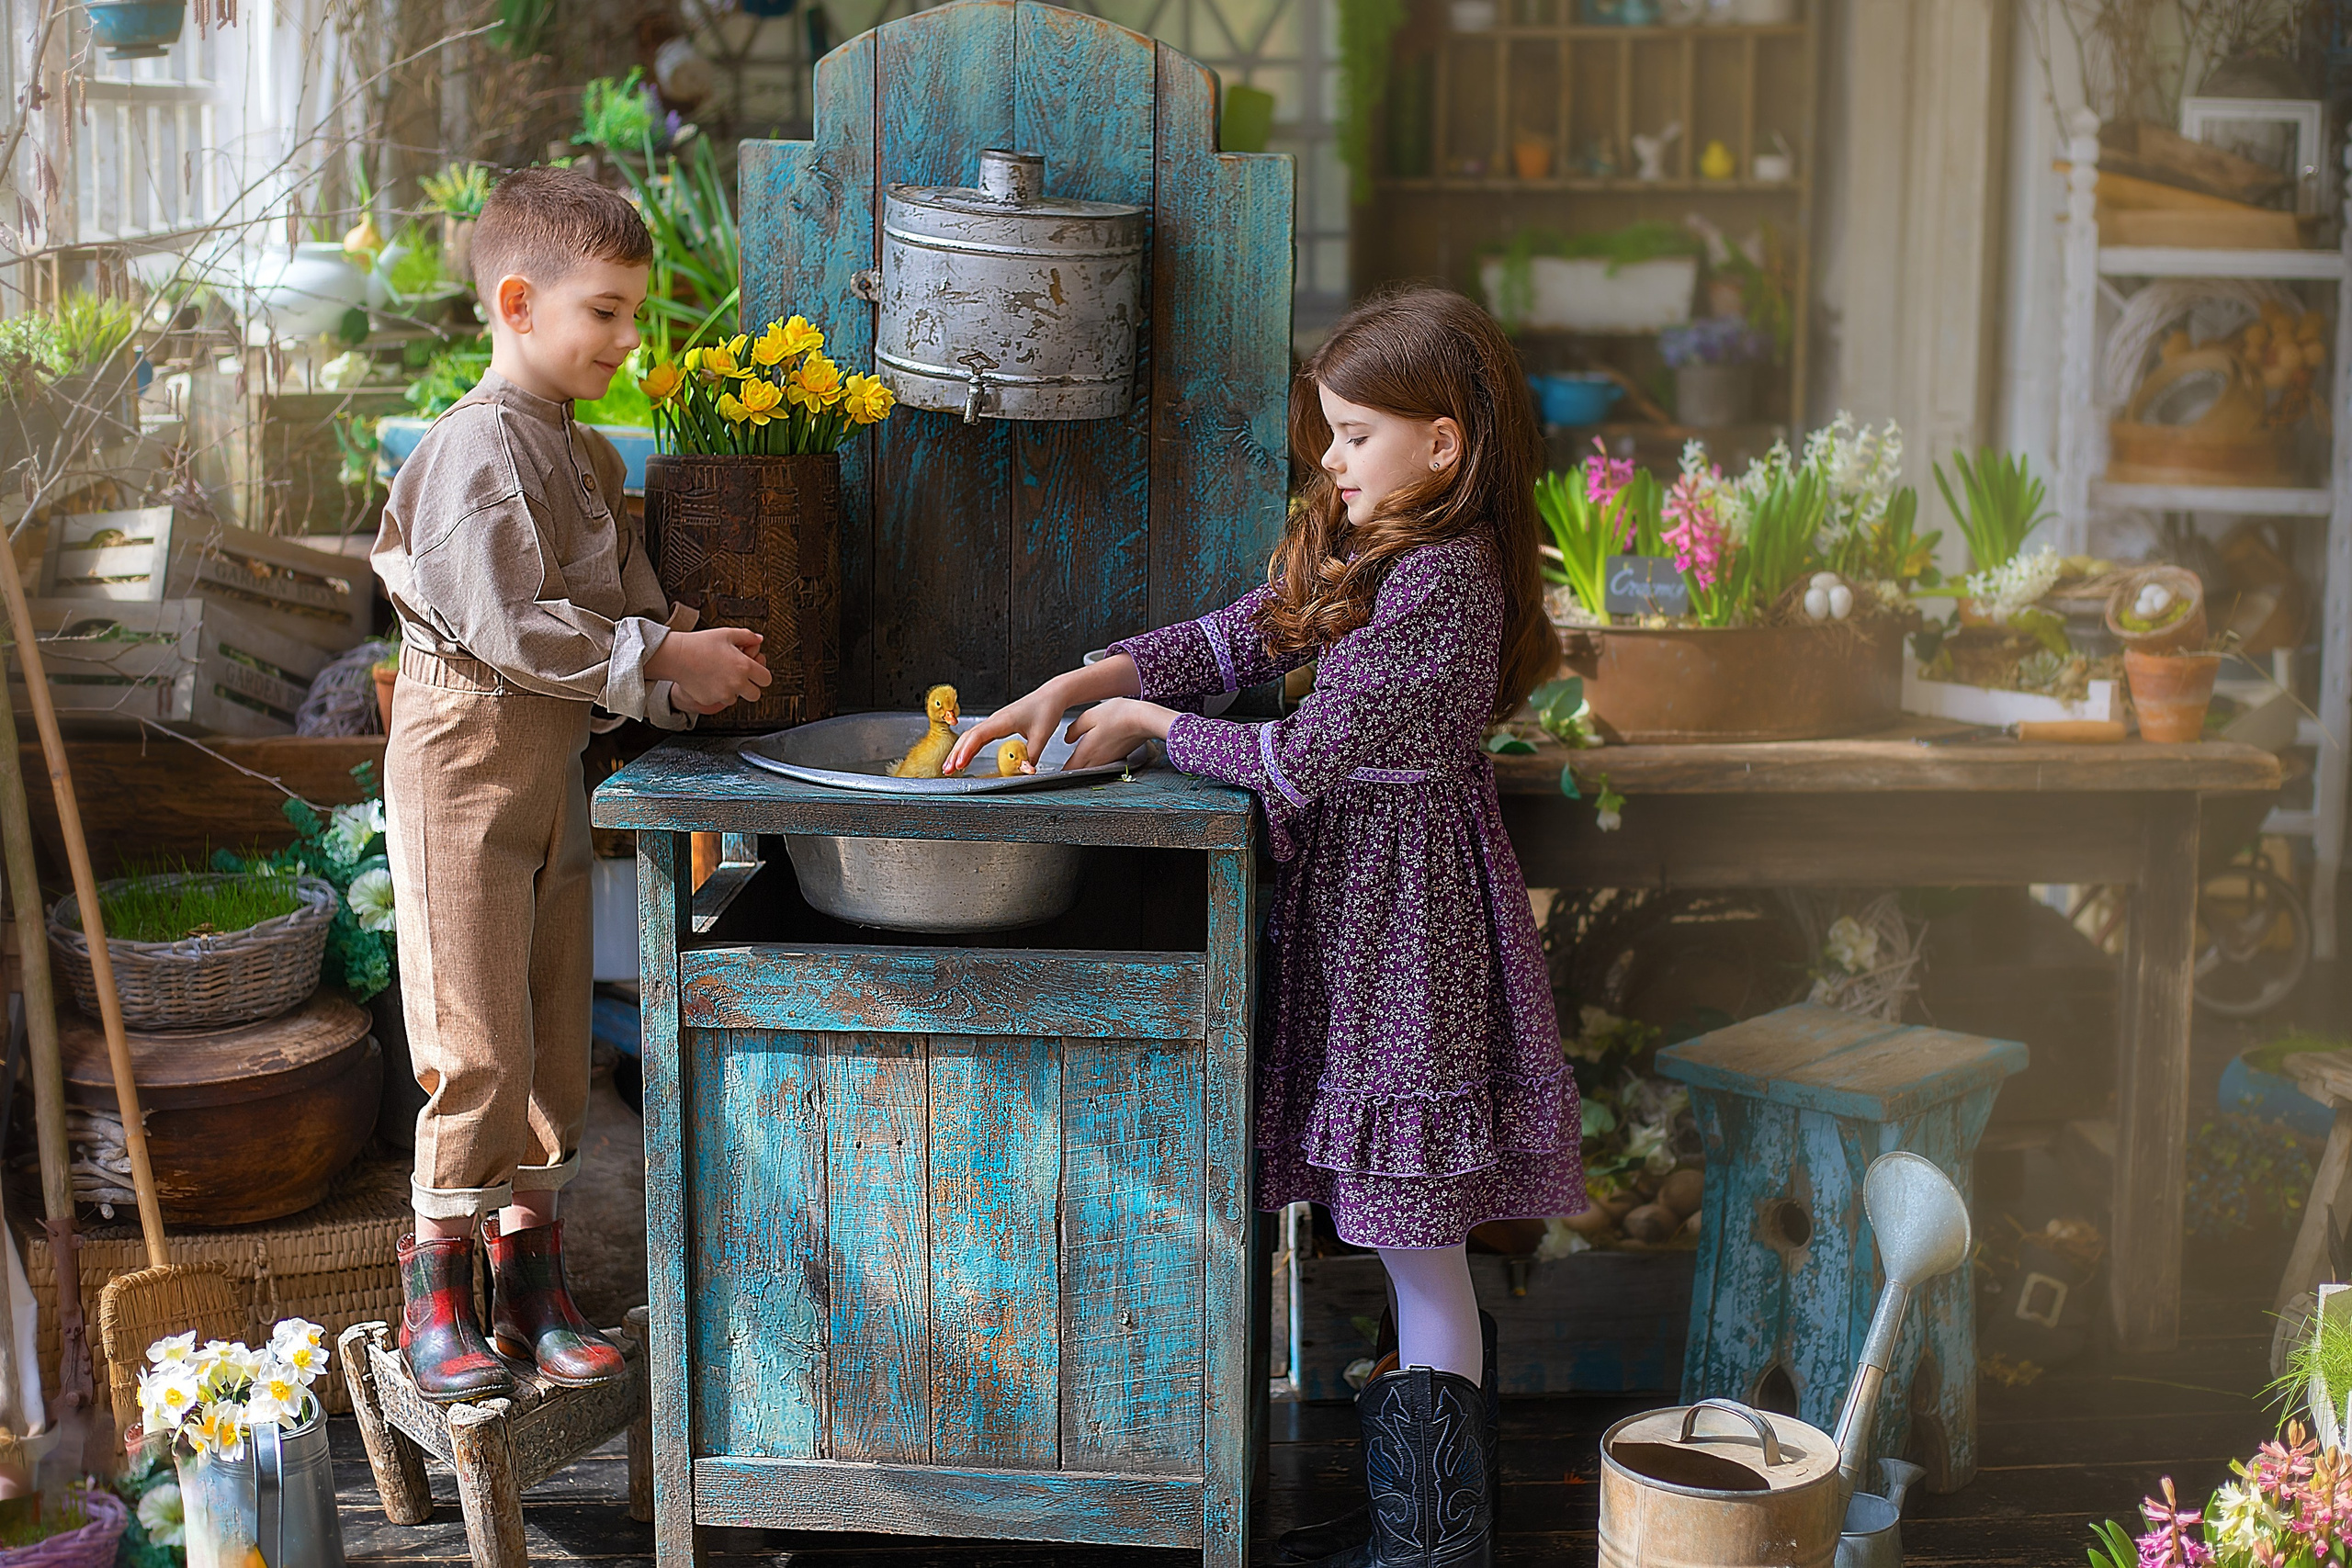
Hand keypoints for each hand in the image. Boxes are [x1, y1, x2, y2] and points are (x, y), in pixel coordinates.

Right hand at [647, 626, 769, 712]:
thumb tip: (759, 639)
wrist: (677, 656)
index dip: (761, 675)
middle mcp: (736, 683)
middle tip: (740, 678)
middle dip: (750, 687)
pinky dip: (716, 693)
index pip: (766, 680)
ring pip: (736, 698)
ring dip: (732, 691)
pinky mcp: (710, 700)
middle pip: (755, 695)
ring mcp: (723, 694)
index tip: (755, 673)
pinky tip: (708, 680)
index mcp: (744, 666)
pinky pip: (719, 700)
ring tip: (720, 676)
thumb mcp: (727, 634)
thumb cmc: (700, 643)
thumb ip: (747, 636)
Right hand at [943, 654, 1142, 774]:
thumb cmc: (1047, 709)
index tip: (960, 764)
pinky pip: (979, 736)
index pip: (978, 736)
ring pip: (971, 736)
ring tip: (951, 766)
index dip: (967, 751)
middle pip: (969, 737)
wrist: (1051, 696)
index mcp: (1003, 720)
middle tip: (947, 770)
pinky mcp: (998, 724)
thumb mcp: (1042, 735)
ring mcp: (995, 721)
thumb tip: (1025, 771)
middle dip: (956, 753)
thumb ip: (1032, 755)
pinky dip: (969, 746)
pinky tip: (965, 756)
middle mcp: (996, 720)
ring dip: (960, 750)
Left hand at [1064, 697, 1175, 769]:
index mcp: (1086, 752)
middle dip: (1071, 769)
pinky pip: (1103, 762)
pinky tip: (1098, 748)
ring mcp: (1109, 760)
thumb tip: (1067, 739)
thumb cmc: (1118, 715)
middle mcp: (1097, 761)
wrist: (1143, 719)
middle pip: (1079, 771)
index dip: (1059, 771)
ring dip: (1084, 764)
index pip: (1068, 770)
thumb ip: (1074, 729)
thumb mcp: (1089, 716)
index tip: (1051, 771)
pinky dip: (1097, 759)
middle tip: (1063, 764)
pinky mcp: (1118, 757)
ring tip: (1080, 755)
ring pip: (1091, 767)